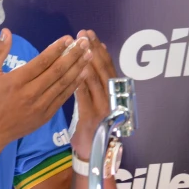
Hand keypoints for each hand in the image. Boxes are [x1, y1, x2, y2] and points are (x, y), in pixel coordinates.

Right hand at [0, 29, 93, 149]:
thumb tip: (7, 31)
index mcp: (17, 81)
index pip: (42, 62)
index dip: (57, 49)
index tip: (68, 39)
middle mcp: (31, 92)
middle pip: (57, 71)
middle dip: (73, 55)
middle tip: (84, 43)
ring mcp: (41, 105)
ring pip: (63, 84)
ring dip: (77, 68)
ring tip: (89, 55)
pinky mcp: (46, 115)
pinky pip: (63, 97)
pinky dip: (74, 85)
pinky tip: (83, 74)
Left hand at [70, 30, 117, 158]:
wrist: (94, 154)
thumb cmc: (94, 127)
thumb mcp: (98, 103)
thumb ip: (96, 83)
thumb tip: (92, 59)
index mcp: (114, 92)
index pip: (107, 66)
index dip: (99, 49)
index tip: (91, 35)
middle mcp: (112, 97)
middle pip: (103, 69)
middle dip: (93, 49)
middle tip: (84, 34)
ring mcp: (104, 107)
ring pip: (96, 80)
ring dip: (86, 61)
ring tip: (78, 47)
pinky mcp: (92, 117)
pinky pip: (85, 96)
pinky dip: (80, 82)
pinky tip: (74, 71)